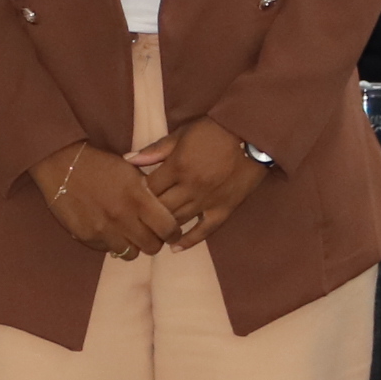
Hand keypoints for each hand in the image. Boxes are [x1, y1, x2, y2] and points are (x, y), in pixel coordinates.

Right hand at [31, 139, 181, 259]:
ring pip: (130, 253)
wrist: (62, 165)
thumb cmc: (101, 165)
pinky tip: (108, 229)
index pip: (168, 228)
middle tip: (150, 233)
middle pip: (152, 247)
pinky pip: (108, 250)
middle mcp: (122, 217)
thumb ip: (150, 193)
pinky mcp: (87, 237)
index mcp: (138, 198)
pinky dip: (111, 242)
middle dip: (154, 241)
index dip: (173, 231)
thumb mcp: (131, 172)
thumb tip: (166, 212)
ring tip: (128, 233)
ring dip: (132, 245)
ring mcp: (103, 230)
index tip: (170, 230)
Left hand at [126, 119, 267, 241]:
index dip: (137, 193)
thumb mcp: (181, 134)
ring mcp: (208, 201)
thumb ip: (155, 150)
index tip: (131, 196)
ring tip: (150, 233)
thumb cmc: (214, 131)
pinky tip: (175, 248)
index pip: (149, 189)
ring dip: (163, 227)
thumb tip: (127, 159)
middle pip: (161, 208)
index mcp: (177, 167)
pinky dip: (190, 240)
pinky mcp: (225, 209)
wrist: (253, 135)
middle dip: (147, 213)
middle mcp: (190, 187)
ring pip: (179, 221)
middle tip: (136, 218)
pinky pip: (206, 230)